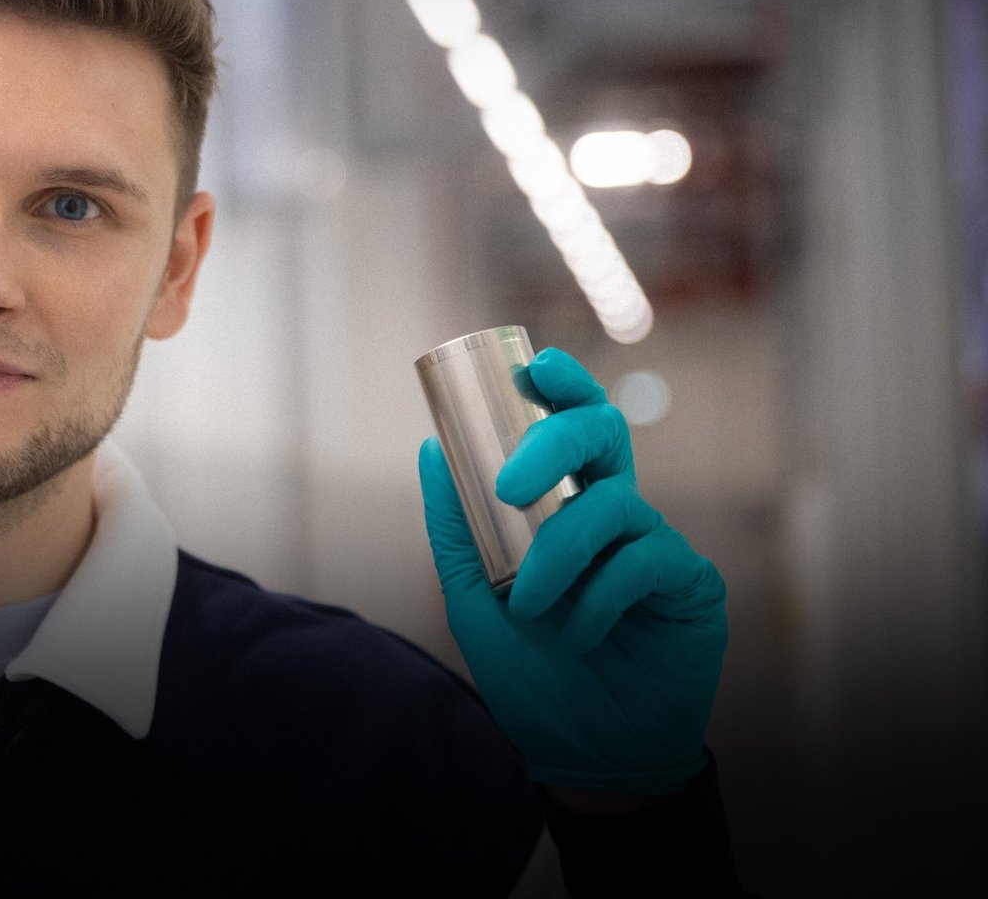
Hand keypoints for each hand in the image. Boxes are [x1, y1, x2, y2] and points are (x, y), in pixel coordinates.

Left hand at [416, 347, 727, 795]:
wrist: (579, 757)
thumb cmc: (529, 674)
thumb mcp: (473, 597)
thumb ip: (454, 527)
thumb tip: (430, 447)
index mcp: (567, 505)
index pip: (570, 426)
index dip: (562, 385)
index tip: (531, 365)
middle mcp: (616, 514)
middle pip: (605, 436)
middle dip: (554, 443)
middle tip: (509, 486)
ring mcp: (657, 547)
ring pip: (613, 505)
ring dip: (559, 552)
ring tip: (531, 605)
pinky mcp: (692, 588)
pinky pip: (646, 562)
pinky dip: (601, 595)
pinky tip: (578, 633)